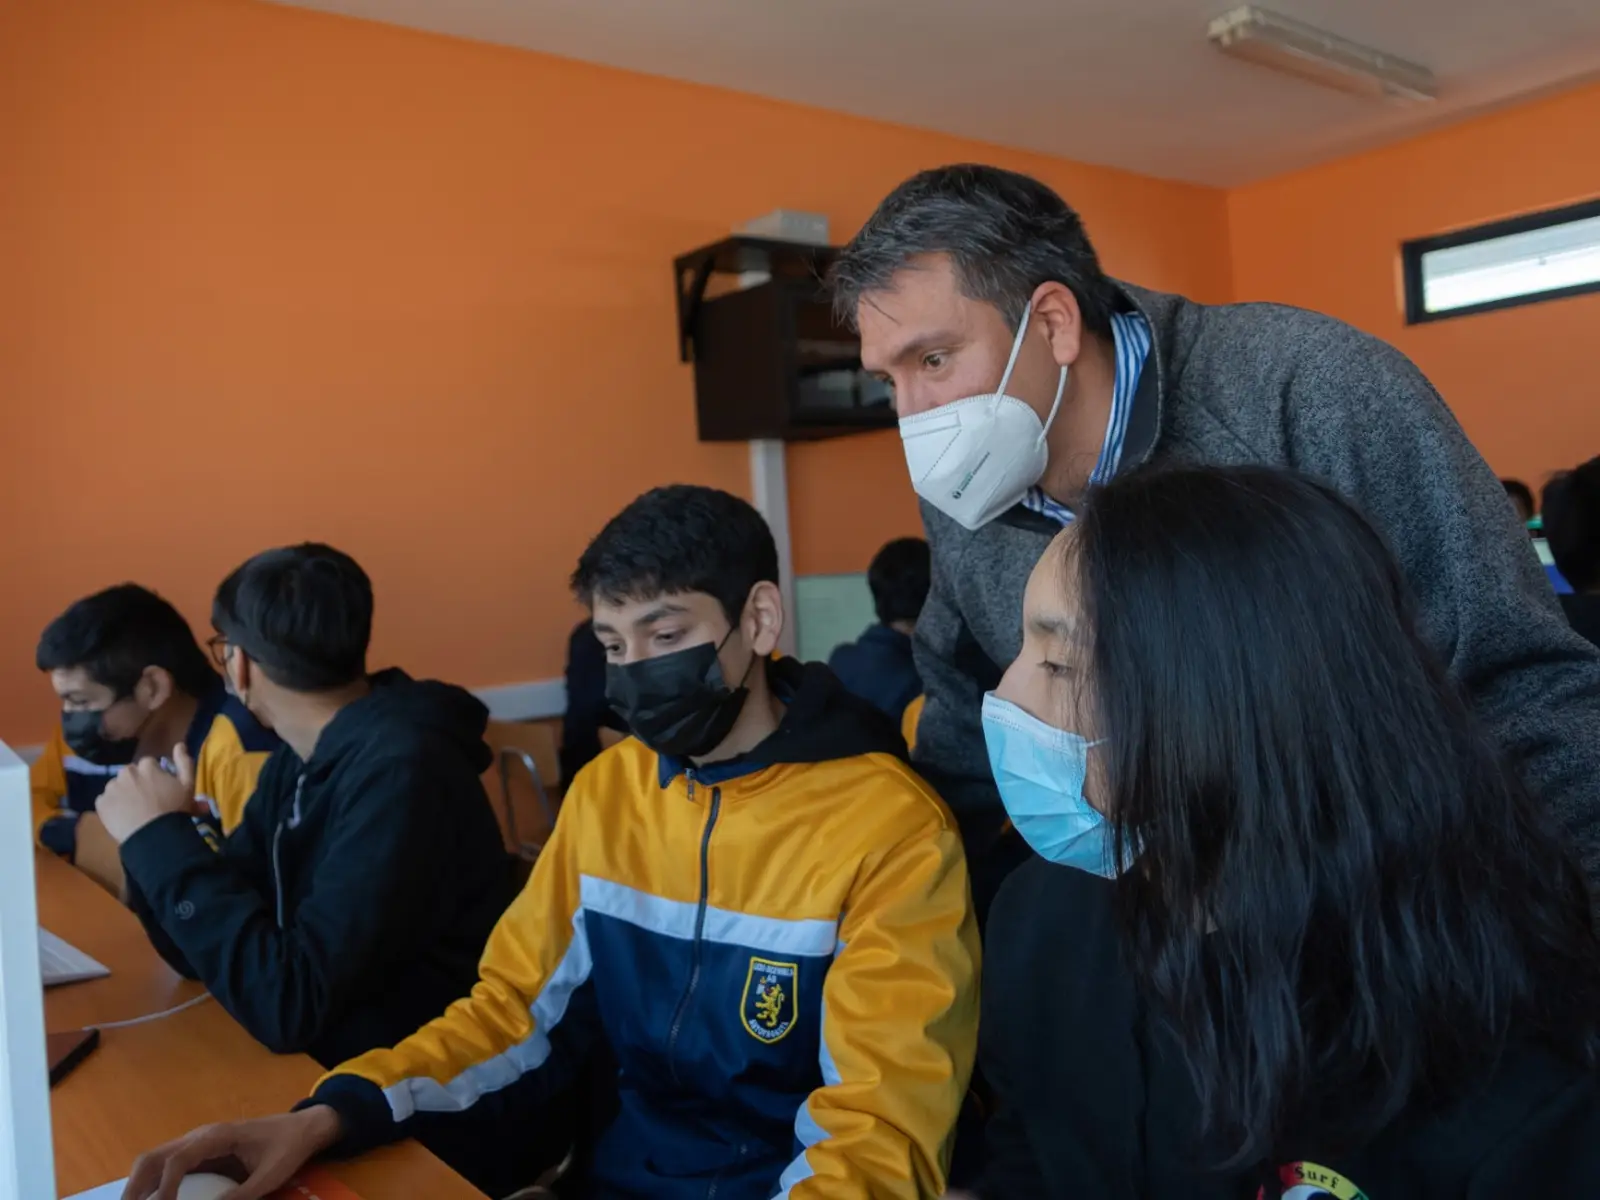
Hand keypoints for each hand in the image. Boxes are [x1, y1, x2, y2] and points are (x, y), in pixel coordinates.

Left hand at [96, 744, 196, 844]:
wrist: (153, 835)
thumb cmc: (174, 810)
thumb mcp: (188, 785)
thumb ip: (184, 762)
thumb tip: (179, 744)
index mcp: (147, 766)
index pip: (148, 764)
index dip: (155, 776)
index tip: (159, 789)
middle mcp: (126, 772)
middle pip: (130, 774)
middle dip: (136, 783)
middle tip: (146, 800)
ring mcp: (111, 788)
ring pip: (117, 787)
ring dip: (123, 794)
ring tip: (133, 810)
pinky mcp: (100, 803)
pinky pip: (105, 801)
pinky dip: (112, 807)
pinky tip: (122, 817)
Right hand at [123, 1107, 343, 1199]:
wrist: (303, 1129)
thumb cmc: (288, 1148)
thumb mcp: (270, 1175)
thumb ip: (243, 1195)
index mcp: (216, 1137)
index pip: (177, 1159)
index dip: (165, 1188)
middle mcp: (200, 1137)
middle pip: (153, 1157)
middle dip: (135, 1187)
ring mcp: (197, 1144)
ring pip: (155, 1161)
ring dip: (139, 1187)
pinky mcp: (200, 1154)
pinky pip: (169, 1168)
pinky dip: (153, 1186)